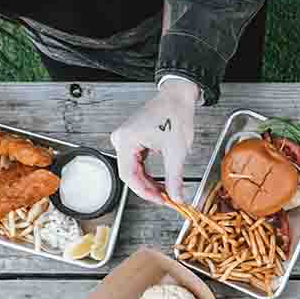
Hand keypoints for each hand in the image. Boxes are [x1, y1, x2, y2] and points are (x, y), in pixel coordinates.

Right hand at [109, 79, 197, 203]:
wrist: (178, 98)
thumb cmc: (175, 114)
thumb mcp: (177, 152)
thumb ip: (175, 178)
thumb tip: (176, 196)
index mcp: (126, 140)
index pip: (129, 175)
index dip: (145, 192)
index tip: (160, 200)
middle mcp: (121, 139)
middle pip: (130, 174)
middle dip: (147, 189)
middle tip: (165, 199)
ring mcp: (125, 139)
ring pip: (134, 170)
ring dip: (148, 182)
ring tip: (164, 191)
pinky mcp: (132, 140)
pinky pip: (137, 162)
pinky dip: (148, 173)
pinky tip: (159, 181)